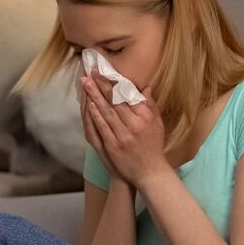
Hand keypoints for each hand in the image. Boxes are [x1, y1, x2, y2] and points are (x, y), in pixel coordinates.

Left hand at [81, 69, 168, 187]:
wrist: (149, 172)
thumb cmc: (153, 147)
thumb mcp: (157, 124)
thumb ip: (150, 105)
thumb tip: (146, 88)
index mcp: (144, 117)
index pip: (127, 95)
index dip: (115, 83)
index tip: (106, 72)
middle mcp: (134, 125)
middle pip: (115, 101)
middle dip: (101, 85)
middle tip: (91, 72)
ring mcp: (122, 136)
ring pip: (106, 111)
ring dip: (95, 96)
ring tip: (86, 83)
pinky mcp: (113, 146)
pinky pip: (102, 127)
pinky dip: (95, 114)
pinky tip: (89, 104)